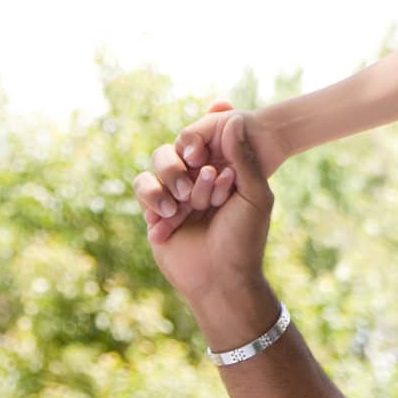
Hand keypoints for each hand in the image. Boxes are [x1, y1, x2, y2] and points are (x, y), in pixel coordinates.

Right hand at [136, 111, 274, 305]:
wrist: (221, 279)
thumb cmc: (245, 238)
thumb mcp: (254, 195)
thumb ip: (244, 157)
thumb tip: (235, 117)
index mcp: (224, 172)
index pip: (208, 141)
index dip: (208, 144)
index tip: (216, 163)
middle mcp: (199, 180)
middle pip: (180, 149)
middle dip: (190, 166)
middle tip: (206, 183)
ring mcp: (176, 194)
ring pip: (159, 164)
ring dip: (172, 180)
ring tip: (184, 206)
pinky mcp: (155, 212)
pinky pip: (144, 189)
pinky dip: (156, 201)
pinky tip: (172, 220)